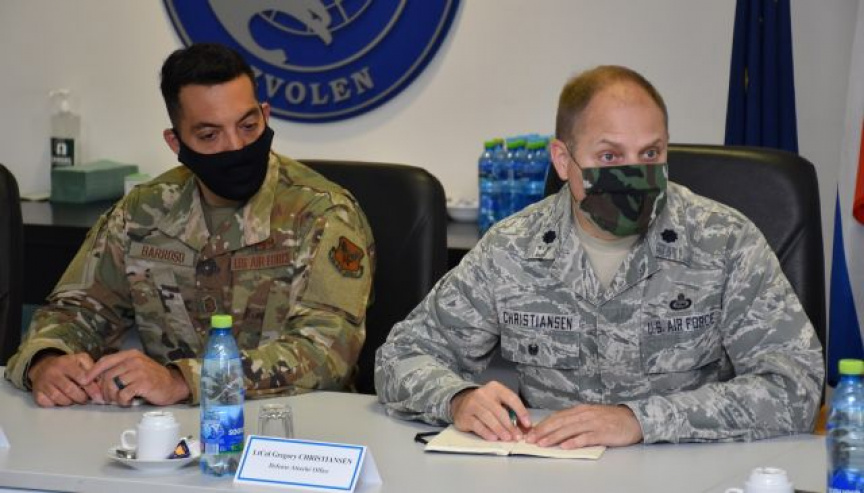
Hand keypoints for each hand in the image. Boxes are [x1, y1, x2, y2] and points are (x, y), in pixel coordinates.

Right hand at [28, 352, 104, 406]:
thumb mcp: (80, 359)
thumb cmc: (67, 364)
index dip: (90, 387)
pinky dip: (57, 405)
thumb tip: (100, 381)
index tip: (97, 395)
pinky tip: (62, 400)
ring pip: (60, 399)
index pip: (80, 376)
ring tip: (76, 399)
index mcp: (65, 363)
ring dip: (71, 402)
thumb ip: (91, 367)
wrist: (42, 366)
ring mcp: (43, 384)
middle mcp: (52, 373)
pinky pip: (49, 404)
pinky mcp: (37, 394)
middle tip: (87, 399)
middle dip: (82, 397)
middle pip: (70, 390)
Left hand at [84, 349, 189, 405]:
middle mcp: (134, 360)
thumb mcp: (135, 369)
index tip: (84, 380)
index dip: (92, 371)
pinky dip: (122, 401)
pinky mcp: (143, 383)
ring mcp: (139, 371)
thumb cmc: (152, 378)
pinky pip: (123, 394)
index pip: (105, 360)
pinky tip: (128, 402)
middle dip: (103, 390)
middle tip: (106, 399)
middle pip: (107, 375)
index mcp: (131, 354)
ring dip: (112, 396)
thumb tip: (97, 380)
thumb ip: (119, 370)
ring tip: (118, 400)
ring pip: (113, 385)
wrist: (173, 385)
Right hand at [450, 381, 530, 441]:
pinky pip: (477, 425)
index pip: (511, 398)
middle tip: (517, 436)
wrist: (460, 403)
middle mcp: (483, 394)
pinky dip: (486, 432)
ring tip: (507, 438)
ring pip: (489, 418)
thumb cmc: (485, 404)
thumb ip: (512, 414)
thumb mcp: (498, 403)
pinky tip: (493, 438)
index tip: (527, 424)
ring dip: (500, 429)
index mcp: (495, 388)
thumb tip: (526, 429)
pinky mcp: (464, 416)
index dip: (521, 411)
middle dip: (510, 425)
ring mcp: (472, 404)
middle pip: (500, 411)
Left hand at [525, 404, 642, 448]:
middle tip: (530, 439)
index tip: (530, 432)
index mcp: (580, 410)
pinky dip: (575, 442)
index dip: (542, 425)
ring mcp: (593, 423)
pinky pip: (586, 437)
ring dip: (554, 437)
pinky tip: (565, 446)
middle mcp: (584, 414)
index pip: (557, 417)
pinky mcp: (603, 432)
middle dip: (543, 431)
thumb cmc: (610, 419)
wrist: (633, 419)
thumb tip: (555, 429)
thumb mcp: (590, 416)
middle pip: (560, 422)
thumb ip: (574, 421)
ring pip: (570, 429)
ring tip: (543, 443)